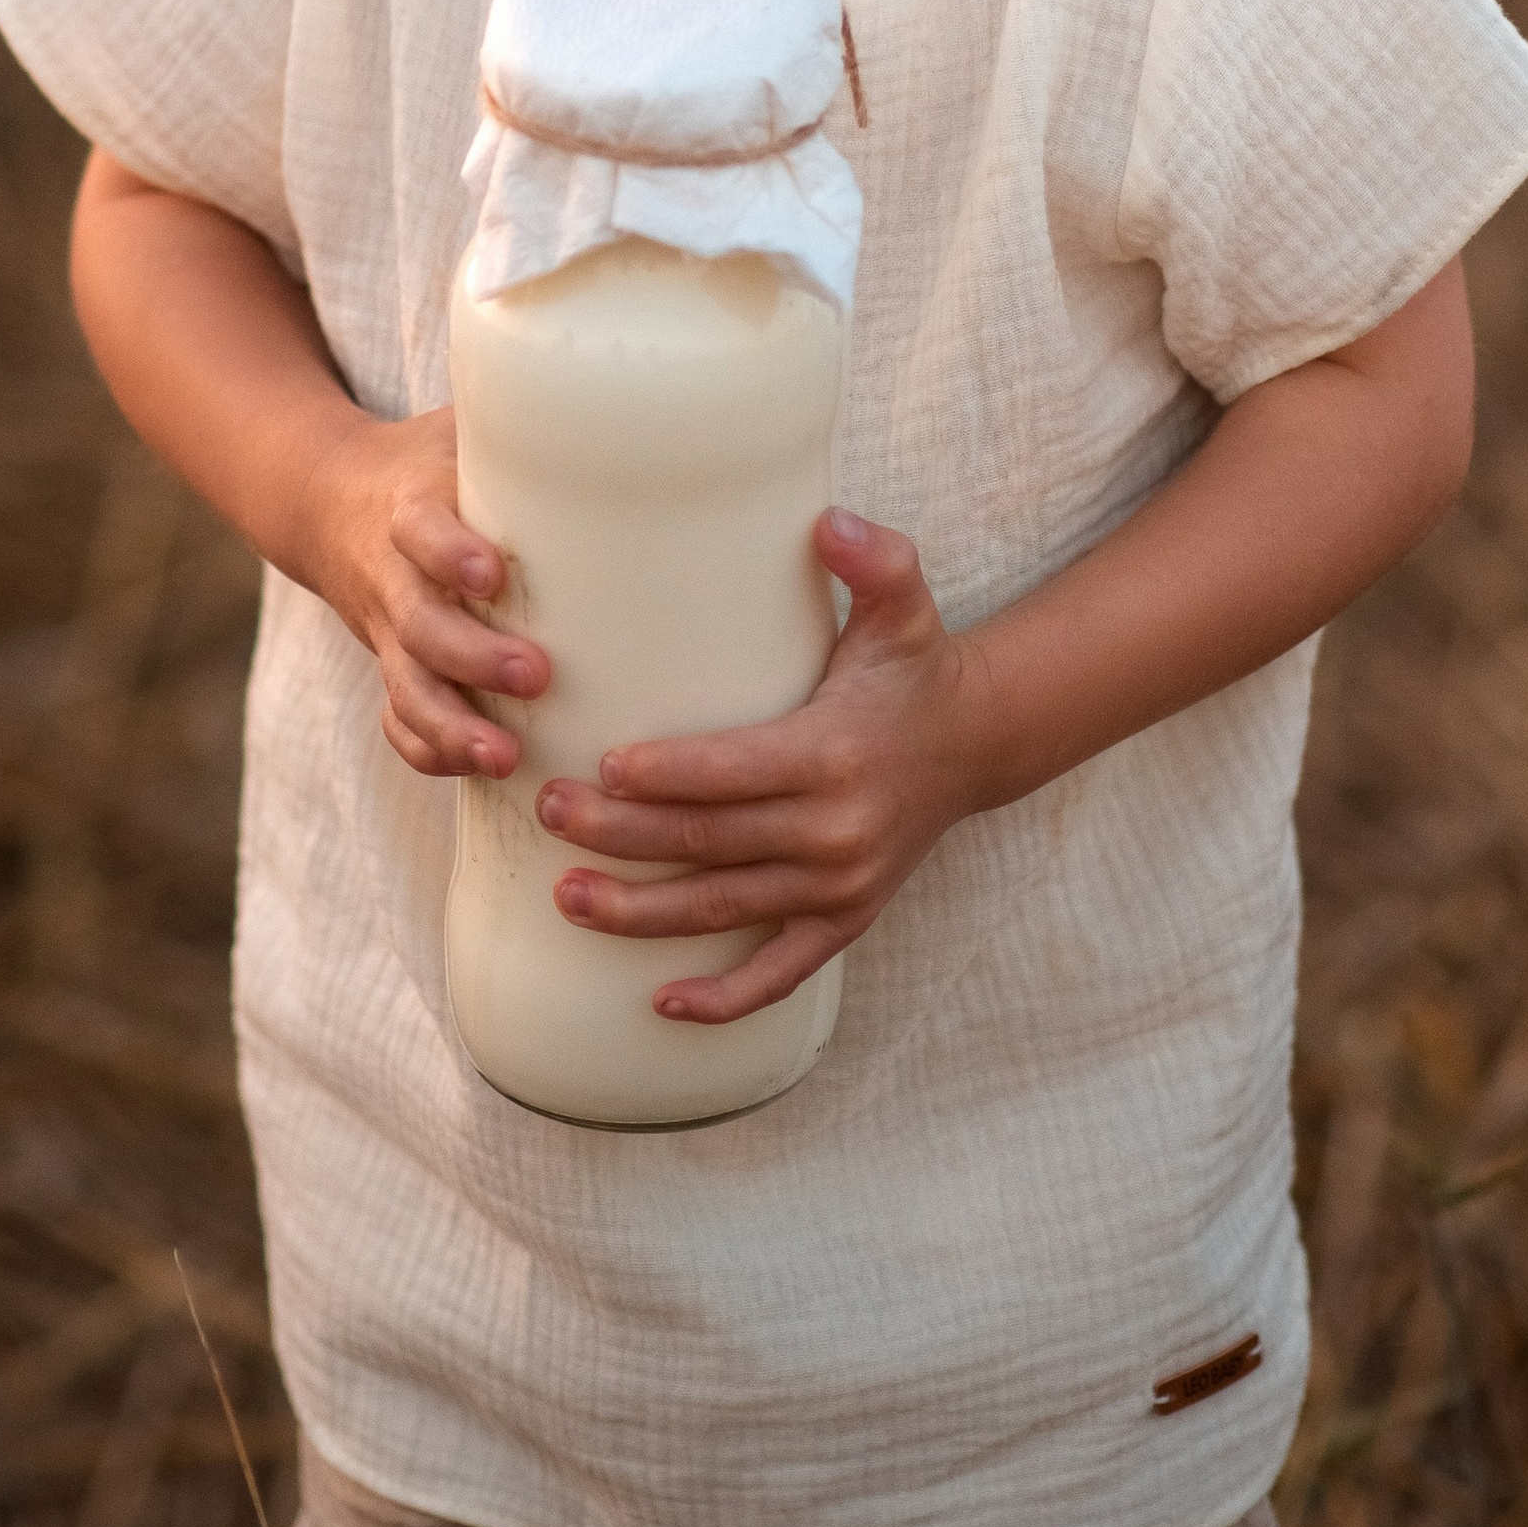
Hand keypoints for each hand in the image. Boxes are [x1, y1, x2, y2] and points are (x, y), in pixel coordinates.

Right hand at [305, 407, 547, 779]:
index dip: (450, 553)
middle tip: (536, 675)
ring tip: (507, 758)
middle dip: (474, 657)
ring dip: (454, 727)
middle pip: (421, 625)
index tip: (493, 574)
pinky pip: (398, 718)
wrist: (329, 498)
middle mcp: (393, 575)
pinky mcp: (392, 665)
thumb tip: (615, 384)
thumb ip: (523, 415)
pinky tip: (479, 772)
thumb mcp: (460, 425)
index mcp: (409, 508)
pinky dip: (429, 750)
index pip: (420, 531)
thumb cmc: (430, 458)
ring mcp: (389, 630)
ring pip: (408, 686)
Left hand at [532, 510, 985, 1023]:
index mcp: (836, 755)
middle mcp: (837, 832)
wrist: (977, 743)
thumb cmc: (914, 667)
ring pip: (724, 911)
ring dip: (641, 915)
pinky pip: (780, 974)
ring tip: (568, 897)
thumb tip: (830, 522)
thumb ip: (875, 559)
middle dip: (620, 836)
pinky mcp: (845, 922)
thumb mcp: (906, 604)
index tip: (600, 767)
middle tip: (549, 811)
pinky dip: (724, 999)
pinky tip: (661, 1004)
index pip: (733, 773)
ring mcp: (840, 888)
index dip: (664, 776)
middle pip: (708, 843)